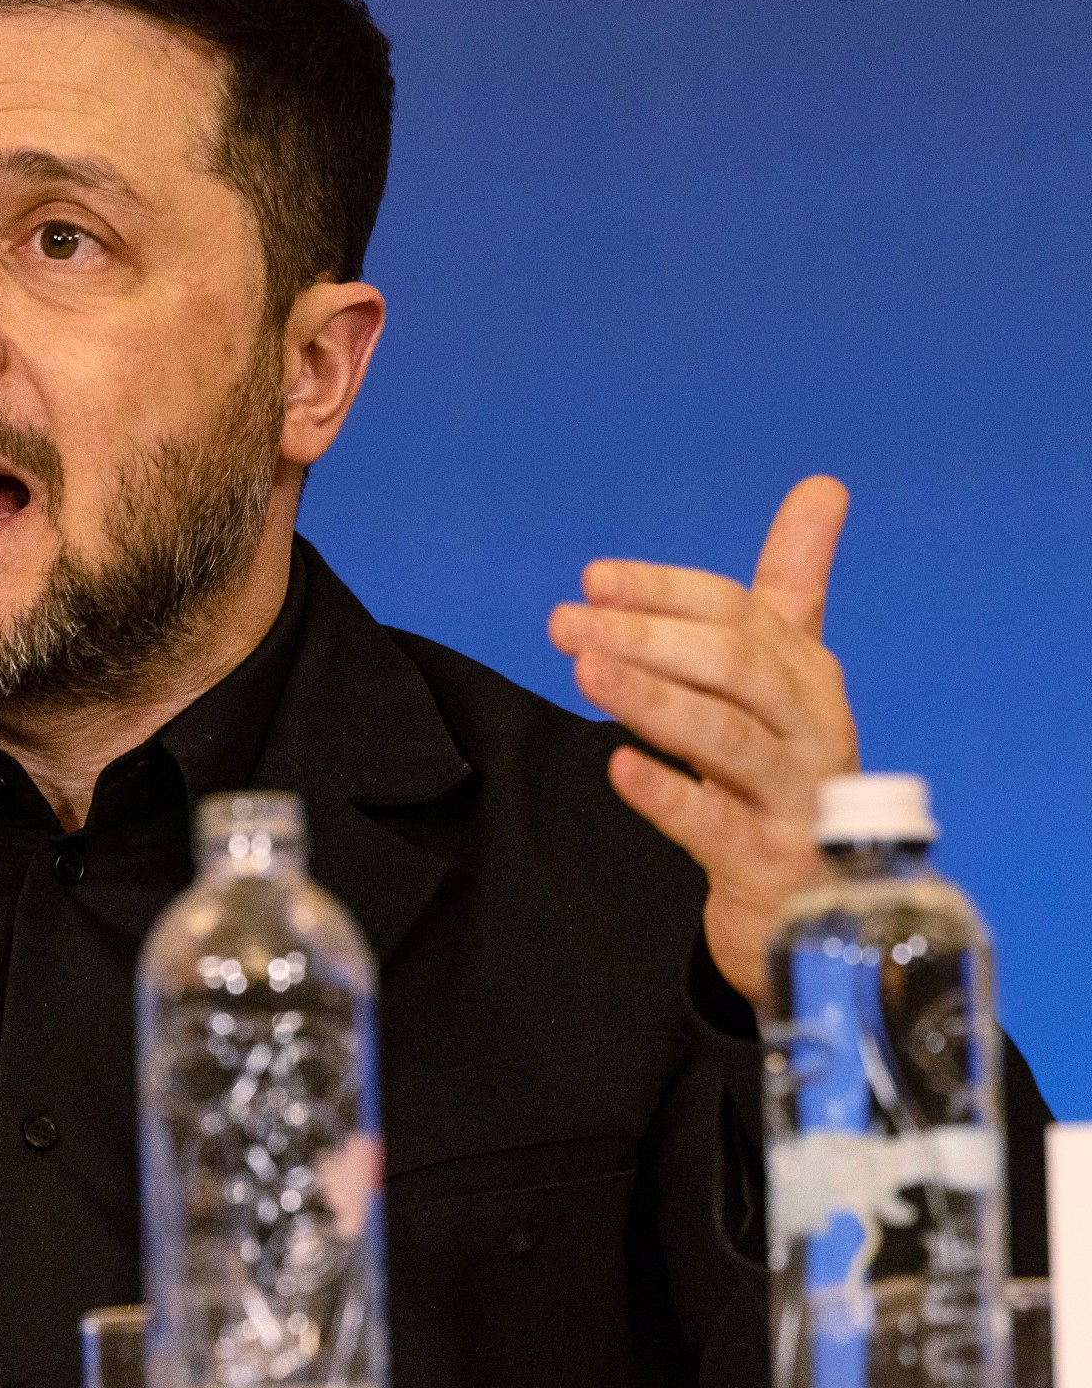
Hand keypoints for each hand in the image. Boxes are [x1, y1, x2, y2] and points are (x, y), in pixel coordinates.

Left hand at [547, 476, 859, 1011]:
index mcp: (807, 675)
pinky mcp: (771, 866)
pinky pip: (718, 826)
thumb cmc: (788, 771)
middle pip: (733, 666)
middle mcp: (813, 729)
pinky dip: (668, 796)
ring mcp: (798, 800)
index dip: (664, 590)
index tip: (593, 578)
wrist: (815, 903)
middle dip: (647, 636)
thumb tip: (823, 484)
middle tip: (563, 621)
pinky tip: (619, 768)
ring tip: (584, 669)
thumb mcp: (788, 678)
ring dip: (652, 698)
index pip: (737, 613)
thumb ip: (794, 585)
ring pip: (728, 738)